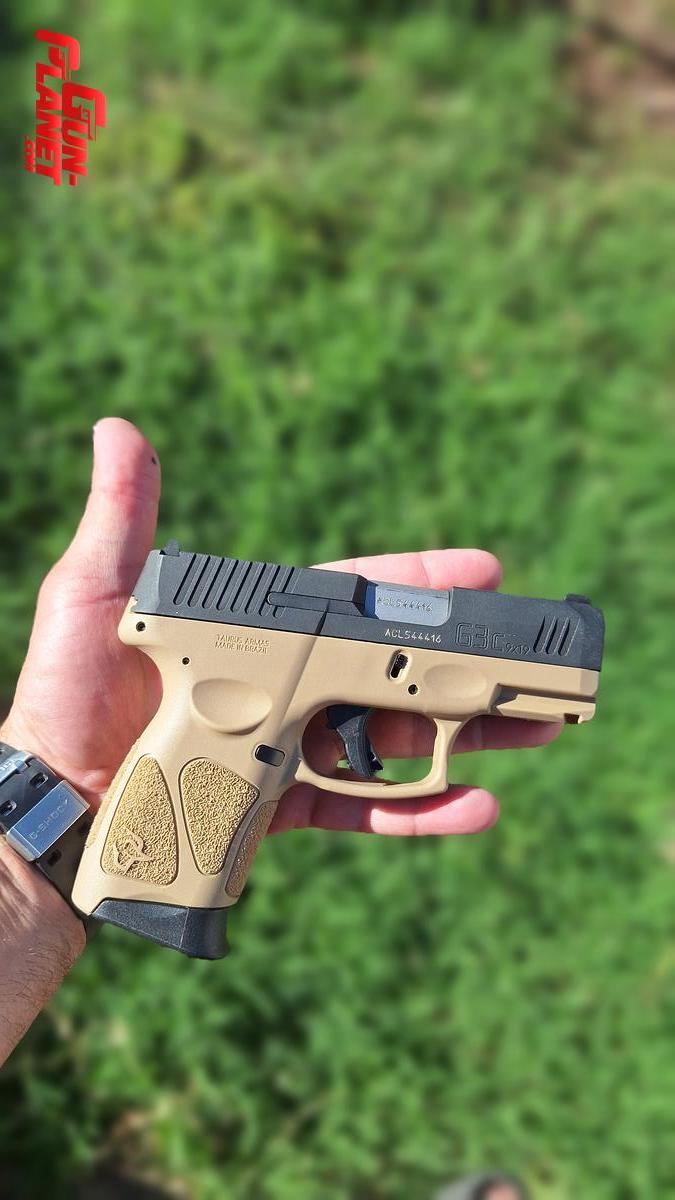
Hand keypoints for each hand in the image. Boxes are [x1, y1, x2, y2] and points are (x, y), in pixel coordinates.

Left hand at [2, 418, 557, 841]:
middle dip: (463, 669)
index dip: (419, 586)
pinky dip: (418, 810)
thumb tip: (116, 426)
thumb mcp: (95, 595)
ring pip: (391, 741)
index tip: (483, 571)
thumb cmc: (65, 693)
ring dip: (462, 738)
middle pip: (389, 674)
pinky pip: (360, 809)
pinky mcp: (281, 807)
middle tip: (527, 669)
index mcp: (255, 635)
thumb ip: (122, 519)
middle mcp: (280, 687)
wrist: (53, 803)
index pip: (352, 603)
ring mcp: (285, 748)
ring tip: (528, 733)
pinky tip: (473, 804)